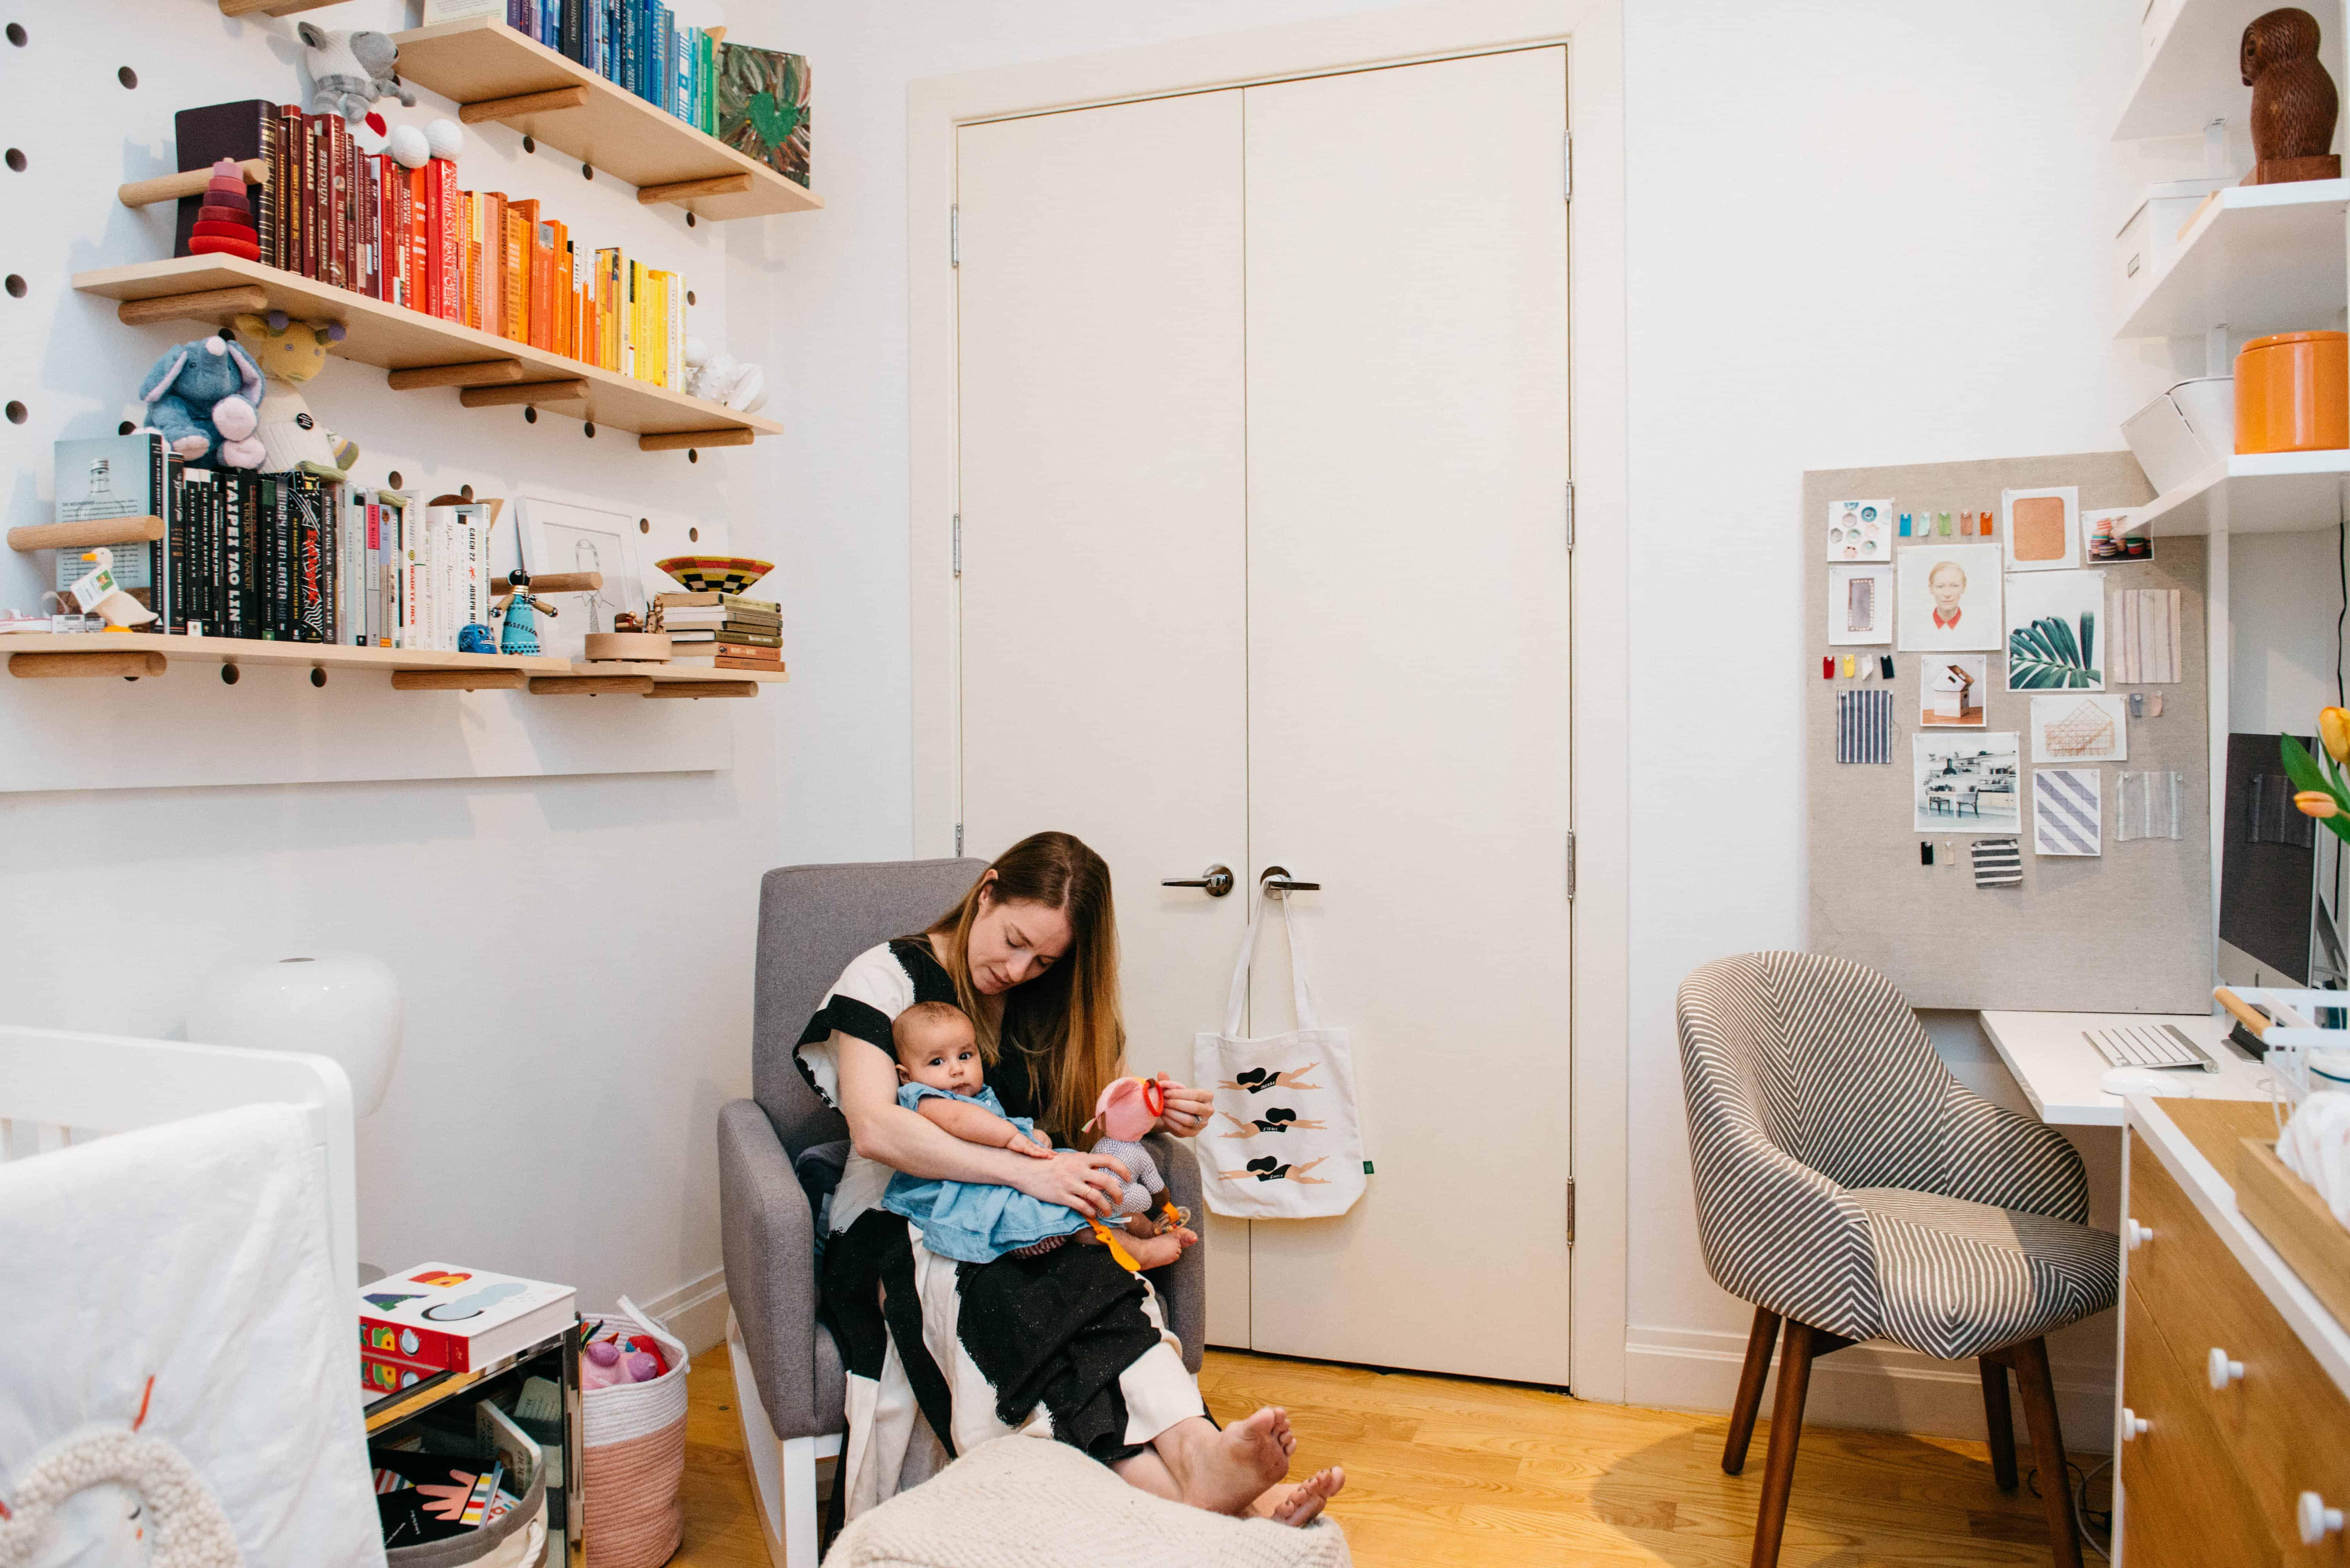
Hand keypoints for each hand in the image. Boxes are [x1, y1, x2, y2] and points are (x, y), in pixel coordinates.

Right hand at [1007, 1126, 1053, 1158]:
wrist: (1009, 1135)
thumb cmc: (1014, 1141)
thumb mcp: (1020, 1146)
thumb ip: (1025, 1149)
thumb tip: (1027, 1151)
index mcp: (1030, 1145)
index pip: (1040, 1148)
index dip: (1046, 1150)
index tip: (1052, 1153)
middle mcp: (1031, 1145)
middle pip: (1041, 1149)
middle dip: (1049, 1152)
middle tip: (1056, 1154)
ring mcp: (1028, 1146)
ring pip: (1039, 1151)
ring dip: (1045, 1153)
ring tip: (1052, 1156)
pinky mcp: (1025, 1147)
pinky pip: (1032, 1151)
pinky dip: (1037, 1153)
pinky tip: (1042, 1155)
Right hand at [1010, 1148, 1130, 1216]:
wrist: (1025, 1170)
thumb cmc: (1047, 1164)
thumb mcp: (1068, 1158)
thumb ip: (1084, 1164)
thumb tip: (1101, 1172)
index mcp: (1081, 1158)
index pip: (1108, 1160)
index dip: (1122, 1169)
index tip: (1128, 1177)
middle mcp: (1077, 1170)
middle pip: (1106, 1181)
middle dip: (1118, 1193)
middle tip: (1121, 1200)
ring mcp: (1070, 1184)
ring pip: (1096, 1197)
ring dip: (1106, 1207)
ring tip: (1108, 1211)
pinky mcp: (1062, 1197)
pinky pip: (1082, 1206)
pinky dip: (1091, 1212)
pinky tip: (1093, 1214)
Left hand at [1154, 1074, 1212, 1136]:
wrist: (1179, 1115)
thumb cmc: (1179, 1100)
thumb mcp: (1176, 1090)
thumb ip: (1169, 1083)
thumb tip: (1161, 1073)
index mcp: (1207, 1096)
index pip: (1196, 1094)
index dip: (1179, 1093)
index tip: (1166, 1092)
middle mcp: (1209, 1110)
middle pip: (1194, 1107)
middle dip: (1176, 1104)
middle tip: (1163, 1101)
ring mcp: (1203, 1123)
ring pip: (1188, 1120)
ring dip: (1173, 1113)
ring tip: (1162, 1108)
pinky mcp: (1195, 1133)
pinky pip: (1182, 1129)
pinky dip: (1171, 1122)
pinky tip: (1163, 1116)